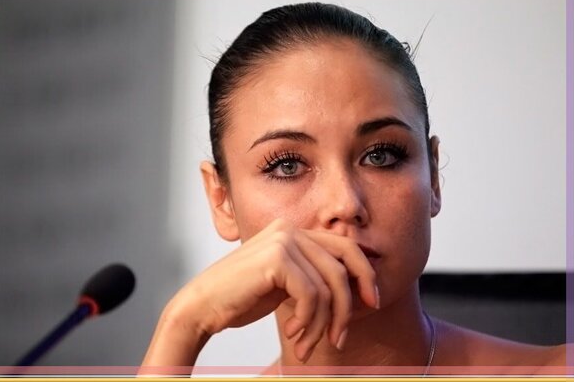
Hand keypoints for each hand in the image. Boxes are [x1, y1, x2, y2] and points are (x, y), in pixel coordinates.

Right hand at [141, 218, 378, 367]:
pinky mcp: (277, 258)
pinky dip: (308, 321)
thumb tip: (354, 286)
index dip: (365, 274)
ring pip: (327, 288)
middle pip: (342, 266)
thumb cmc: (241, 298)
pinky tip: (292, 333)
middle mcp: (290, 230)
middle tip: (340, 337)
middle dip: (347, 306)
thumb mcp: (285, 283)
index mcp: (293, 231)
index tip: (372, 302)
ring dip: (321, 324)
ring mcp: (283, 240)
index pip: (345, 246)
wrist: (202, 306)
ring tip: (306, 344)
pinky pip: (311, 296)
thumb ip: (312, 275)